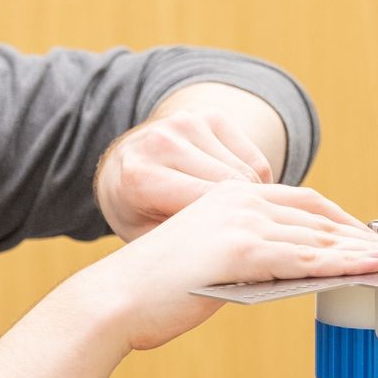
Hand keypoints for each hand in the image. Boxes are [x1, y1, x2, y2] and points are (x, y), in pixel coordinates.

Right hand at [82, 181, 377, 352]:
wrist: (114, 300)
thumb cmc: (150, 292)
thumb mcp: (205, 262)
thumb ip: (245, 258)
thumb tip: (284, 273)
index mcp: (226, 198)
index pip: (300, 202)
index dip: (341, 219)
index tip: (369, 236)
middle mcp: (237, 201)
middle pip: (318, 215)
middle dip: (363, 234)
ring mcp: (240, 224)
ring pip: (318, 237)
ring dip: (364, 250)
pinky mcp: (242, 251)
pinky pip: (306, 258)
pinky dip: (344, 264)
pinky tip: (369, 269)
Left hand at [94, 106, 282, 242]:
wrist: (122, 163)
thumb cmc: (136, 210)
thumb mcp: (147, 238)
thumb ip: (182, 246)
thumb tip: (232, 262)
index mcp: (140, 177)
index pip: (206, 206)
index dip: (233, 234)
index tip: (250, 255)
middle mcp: (162, 142)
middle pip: (234, 188)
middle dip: (249, 218)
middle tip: (256, 244)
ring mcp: (187, 123)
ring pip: (249, 173)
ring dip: (254, 200)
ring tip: (243, 222)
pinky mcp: (209, 115)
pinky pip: (253, 158)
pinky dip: (255, 181)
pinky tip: (238, 195)